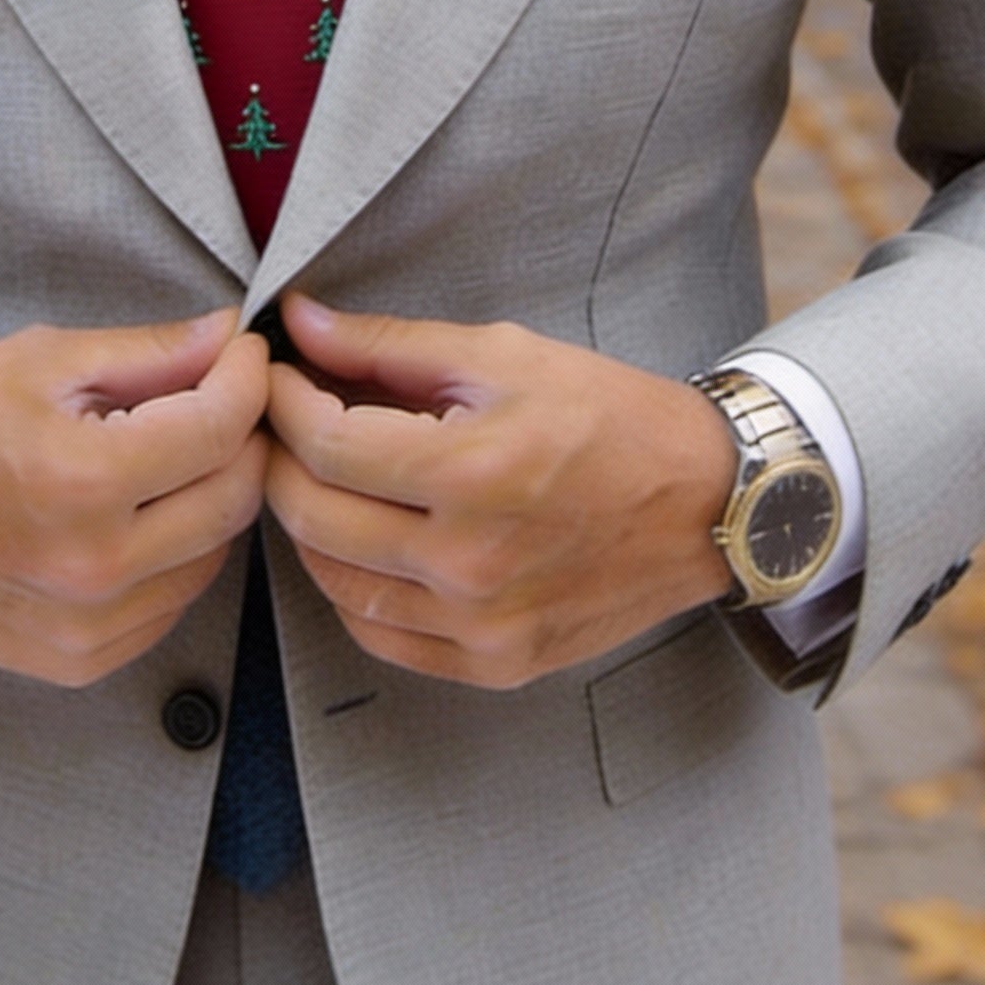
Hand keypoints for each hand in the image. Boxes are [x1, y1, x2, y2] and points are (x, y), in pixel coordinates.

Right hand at [0, 310, 269, 686]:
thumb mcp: (45, 361)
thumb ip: (149, 353)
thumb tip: (227, 336)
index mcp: (82, 480)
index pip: (220, 429)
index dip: (247, 379)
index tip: (242, 354)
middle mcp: (93, 566)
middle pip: (234, 497)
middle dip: (243, 436)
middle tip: (220, 397)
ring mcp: (88, 625)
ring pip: (213, 554)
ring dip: (212, 497)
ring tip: (172, 453)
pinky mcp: (81, 659)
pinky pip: (171, 602)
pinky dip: (176, 553)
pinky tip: (138, 513)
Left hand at [263, 296, 737, 688]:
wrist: (708, 503)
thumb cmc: (610, 417)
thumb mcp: (503, 355)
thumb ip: (388, 344)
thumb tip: (299, 321)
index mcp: (472, 473)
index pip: (324, 444)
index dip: (282, 402)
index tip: (277, 376)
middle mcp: (469, 562)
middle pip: (313, 517)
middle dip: (279, 460)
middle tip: (284, 423)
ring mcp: (481, 625)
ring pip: (334, 584)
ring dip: (309, 525)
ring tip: (323, 476)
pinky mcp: (495, 664)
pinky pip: (380, 636)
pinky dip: (352, 588)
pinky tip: (365, 542)